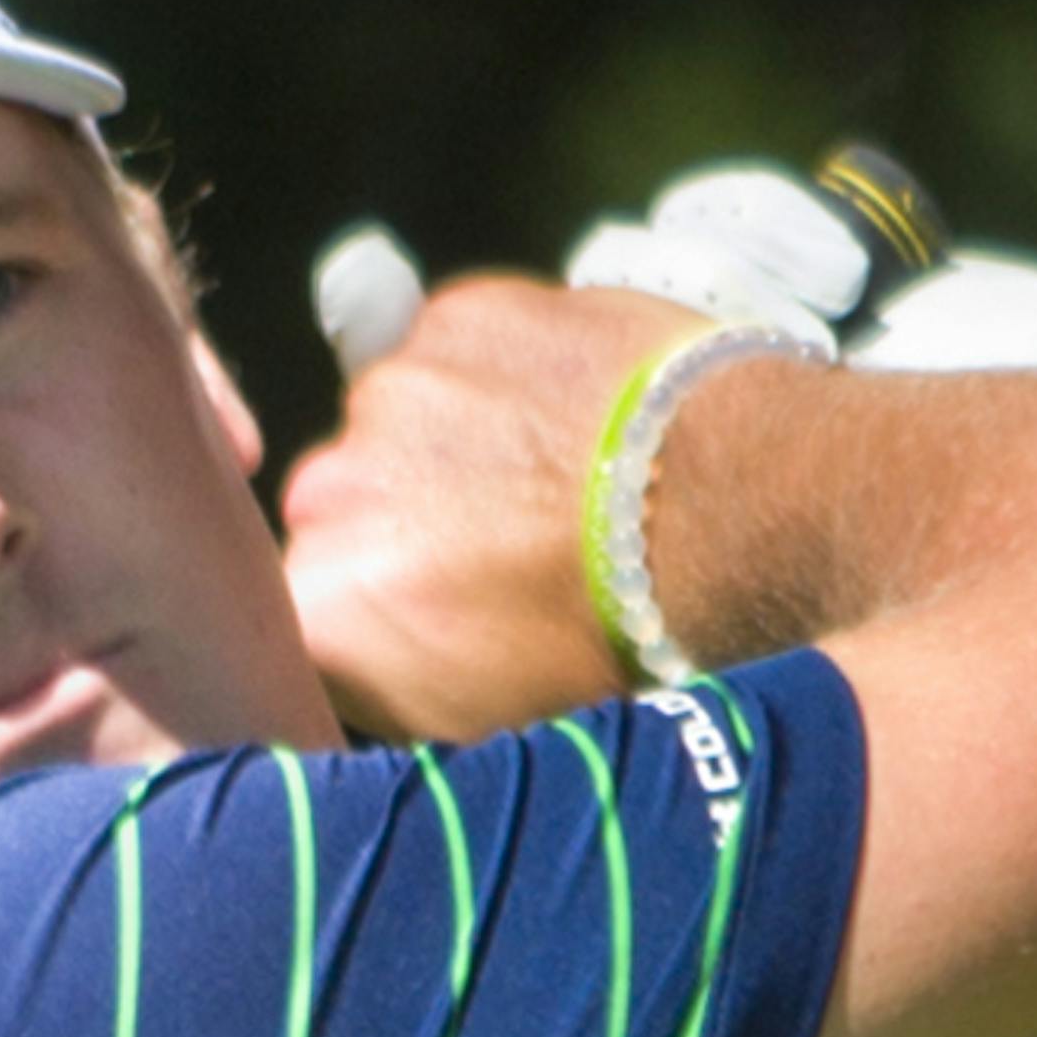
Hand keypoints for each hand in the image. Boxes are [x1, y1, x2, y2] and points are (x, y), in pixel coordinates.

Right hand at [280, 276, 701, 742]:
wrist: (737, 513)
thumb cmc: (622, 641)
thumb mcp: (487, 722)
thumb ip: (391, 687)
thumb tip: (374, 670)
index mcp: (325, 610)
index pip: (298, 622)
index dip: (367, 624)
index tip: (426, 631)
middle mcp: (328, 493)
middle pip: (339, 515)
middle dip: (400, 530)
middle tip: (501, 556)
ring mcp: (390, 392)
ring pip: (395, 427)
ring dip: (451, 448)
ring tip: (552, 481)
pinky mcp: (457, 314)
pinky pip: (453, 351)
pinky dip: (498, 377)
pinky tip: (569, 417)